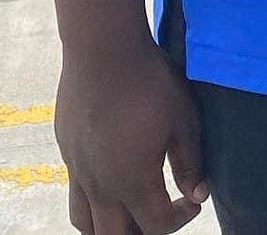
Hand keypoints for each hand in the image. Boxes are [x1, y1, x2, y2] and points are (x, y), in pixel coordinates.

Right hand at [55, 38, 207, 233]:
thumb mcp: (183, 120)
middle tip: (160, 214)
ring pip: (86, 224)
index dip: (181, 218)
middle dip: (142, 234)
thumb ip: (191, 163)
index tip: (194, 199)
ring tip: (131, 211)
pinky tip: (110, 177)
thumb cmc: (149, 82)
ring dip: (109, 226)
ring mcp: (79, 171)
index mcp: (133, 182)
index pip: (157, 225)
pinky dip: (92, 201)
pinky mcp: (67, 152)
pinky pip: (75, 193)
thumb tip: (198, 193)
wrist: (103, 50)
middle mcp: (100, 186)